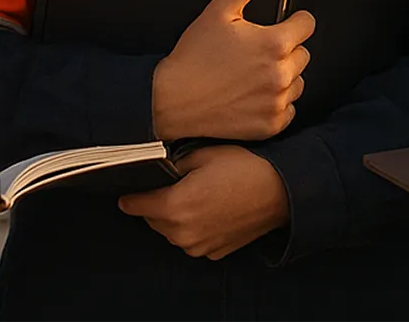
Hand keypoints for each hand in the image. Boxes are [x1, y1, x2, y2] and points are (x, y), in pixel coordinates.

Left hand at [117, 145, 288, 259]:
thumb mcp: (203, 155)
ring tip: (195, 195)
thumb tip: (157, 170)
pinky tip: (209, 209)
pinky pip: (191, 240)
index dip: (130, 194)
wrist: (280, 193)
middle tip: (173, 184)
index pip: (134, 205)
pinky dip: (192, 227)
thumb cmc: (243, 168)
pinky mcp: (212, 252)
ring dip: (173, 216)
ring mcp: (198, 246)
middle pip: (151, 220)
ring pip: (170, 232)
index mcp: (174, 206)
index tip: (128, 187)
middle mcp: (182, 233)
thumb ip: (172, 165)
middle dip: (155, 203)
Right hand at [151, 0, 313, 140]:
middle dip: (286, 49)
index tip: (280, 25)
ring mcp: (277, 102)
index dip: (293, 21)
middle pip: (303, 54)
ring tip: (253, 73)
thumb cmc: (193, 57)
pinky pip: (288, 109)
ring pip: (298, 82)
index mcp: (274, 44)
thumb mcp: (218, 11)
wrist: (172, 101)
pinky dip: (276, 103)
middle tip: (256, 51)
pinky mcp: (270, 125)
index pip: (307, 25)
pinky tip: (253, 95)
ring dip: (284, 76)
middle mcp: (281, 74)